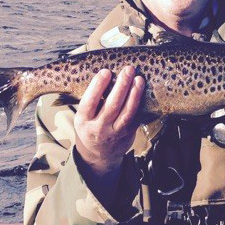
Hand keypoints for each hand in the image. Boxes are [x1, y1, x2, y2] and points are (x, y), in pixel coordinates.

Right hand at [74, 65, 145, 179]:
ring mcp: (115, 132)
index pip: (89, 102)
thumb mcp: (82, 116)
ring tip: (139, 79)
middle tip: (128, 70)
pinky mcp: (128, 134)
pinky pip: (136, 117)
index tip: (105, 71)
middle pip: (112, 105)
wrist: (98, 154)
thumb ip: (91, 100)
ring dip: (135, 94)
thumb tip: (103, 74)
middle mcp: (99, 128)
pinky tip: (142, 90)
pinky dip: (140, 103)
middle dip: (121, 86)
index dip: (97, 86)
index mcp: (84, 121)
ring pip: (127, 112)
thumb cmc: (90, 126)